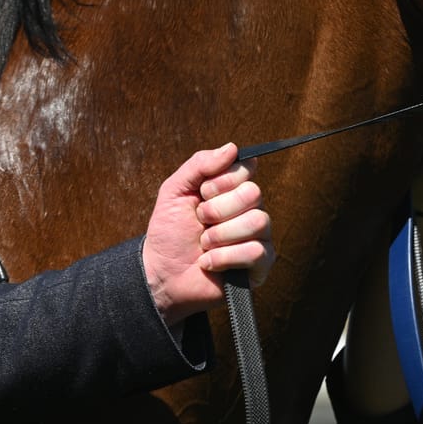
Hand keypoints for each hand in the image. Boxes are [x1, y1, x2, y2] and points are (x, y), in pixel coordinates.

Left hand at [142, 143, 273, 325]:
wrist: (161, 274)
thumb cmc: (169, 233)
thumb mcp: (175, 190)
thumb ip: (200, 164)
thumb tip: (232, 148)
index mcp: (232, 190)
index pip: (246, 169)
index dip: (221, 181)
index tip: (202, 194)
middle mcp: (250, 210)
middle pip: (253, 193)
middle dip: (217, 210)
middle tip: (201, 222)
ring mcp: (259, 238)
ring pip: (257, 221)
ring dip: (219, 235)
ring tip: (204, 245)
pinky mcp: (261, 265)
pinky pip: (256, 252)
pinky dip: (224, 258)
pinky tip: (210, 263)